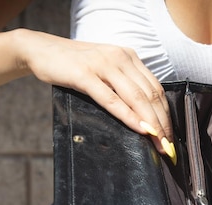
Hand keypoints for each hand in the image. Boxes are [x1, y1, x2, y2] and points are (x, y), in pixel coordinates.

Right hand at [16, 30, 175, 161]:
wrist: (41, 50)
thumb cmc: (73, 64)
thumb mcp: (104, 69)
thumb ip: (122, 83)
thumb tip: (143, 113)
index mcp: (128, 57)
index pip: (156, 88)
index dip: (166, 113)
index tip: (170, 135)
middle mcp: (120, 58)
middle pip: (151, 94)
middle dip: (163, 123)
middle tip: (167, 146)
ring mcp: (103, 65)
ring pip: (136, 97)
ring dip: (151, 123)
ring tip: (157, 142)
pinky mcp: (85, 75)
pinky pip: (112, 99)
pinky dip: (128, 116)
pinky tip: (139, 129)